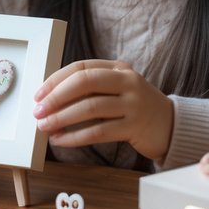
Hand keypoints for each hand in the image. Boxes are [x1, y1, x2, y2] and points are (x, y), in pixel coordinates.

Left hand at [32, 59, 173, 161]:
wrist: (170, 125)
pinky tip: (61, 141)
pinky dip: (75, 137)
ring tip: (44, 127)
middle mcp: (127, 81)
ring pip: (90, 108)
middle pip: (85, 82)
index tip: (38, 94)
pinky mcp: (135, 127)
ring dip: (62, 118)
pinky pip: (98, 131)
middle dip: (56, 97)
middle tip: (38, 111)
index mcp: (119, 68)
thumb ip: (91, 88)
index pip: (81, 67)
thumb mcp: (117, 88)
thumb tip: (49, 98)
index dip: (56, 80)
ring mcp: (133, 104)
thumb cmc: (134, 107)